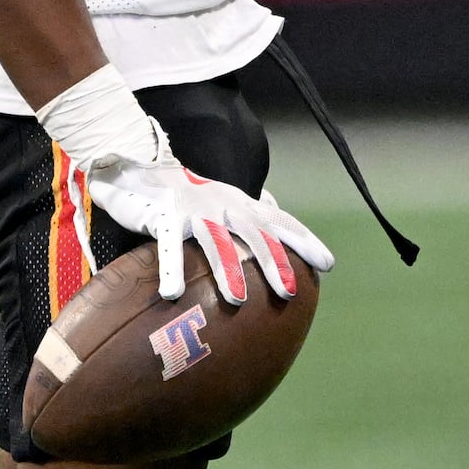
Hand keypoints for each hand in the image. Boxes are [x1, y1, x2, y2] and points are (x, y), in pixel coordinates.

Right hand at [82, 149, 334, 304]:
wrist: (142, 168)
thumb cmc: (187, 194)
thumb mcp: (224, 204)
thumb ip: (247, 220)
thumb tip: (277, 234)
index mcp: (240, 204)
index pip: (279, 221)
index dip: (303, 241)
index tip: (326, 264)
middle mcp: (223, 206)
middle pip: (255, 234)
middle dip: (274, 262)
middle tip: (289, 291)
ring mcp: (194, 211)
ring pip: (216, 242)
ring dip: (228, 270)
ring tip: (237, 300)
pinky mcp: (164, 217)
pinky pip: (168, 247)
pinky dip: (170, 269)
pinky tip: (173, 293)